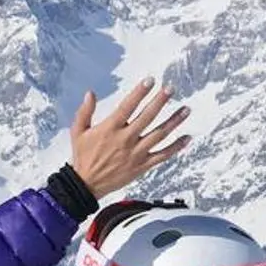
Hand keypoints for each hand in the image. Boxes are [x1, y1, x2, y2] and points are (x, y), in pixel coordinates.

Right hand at [68, 79, 191, 198]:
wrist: (86, 185)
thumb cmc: (82, 156)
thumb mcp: (78, 132)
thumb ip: (84, 112)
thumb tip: (90, 93)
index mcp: (110, 129)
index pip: (127, 106)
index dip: (139, 92)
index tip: (150, 80)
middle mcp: (125, 139)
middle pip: (147, 117)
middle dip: (160, 101)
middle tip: (170, 88)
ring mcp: (135, 153)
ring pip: (159, 134)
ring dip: (174, 121)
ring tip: (186, 109)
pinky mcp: (142, 165)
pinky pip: (162, 155)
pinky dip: (176, 147)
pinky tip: (187, 138)